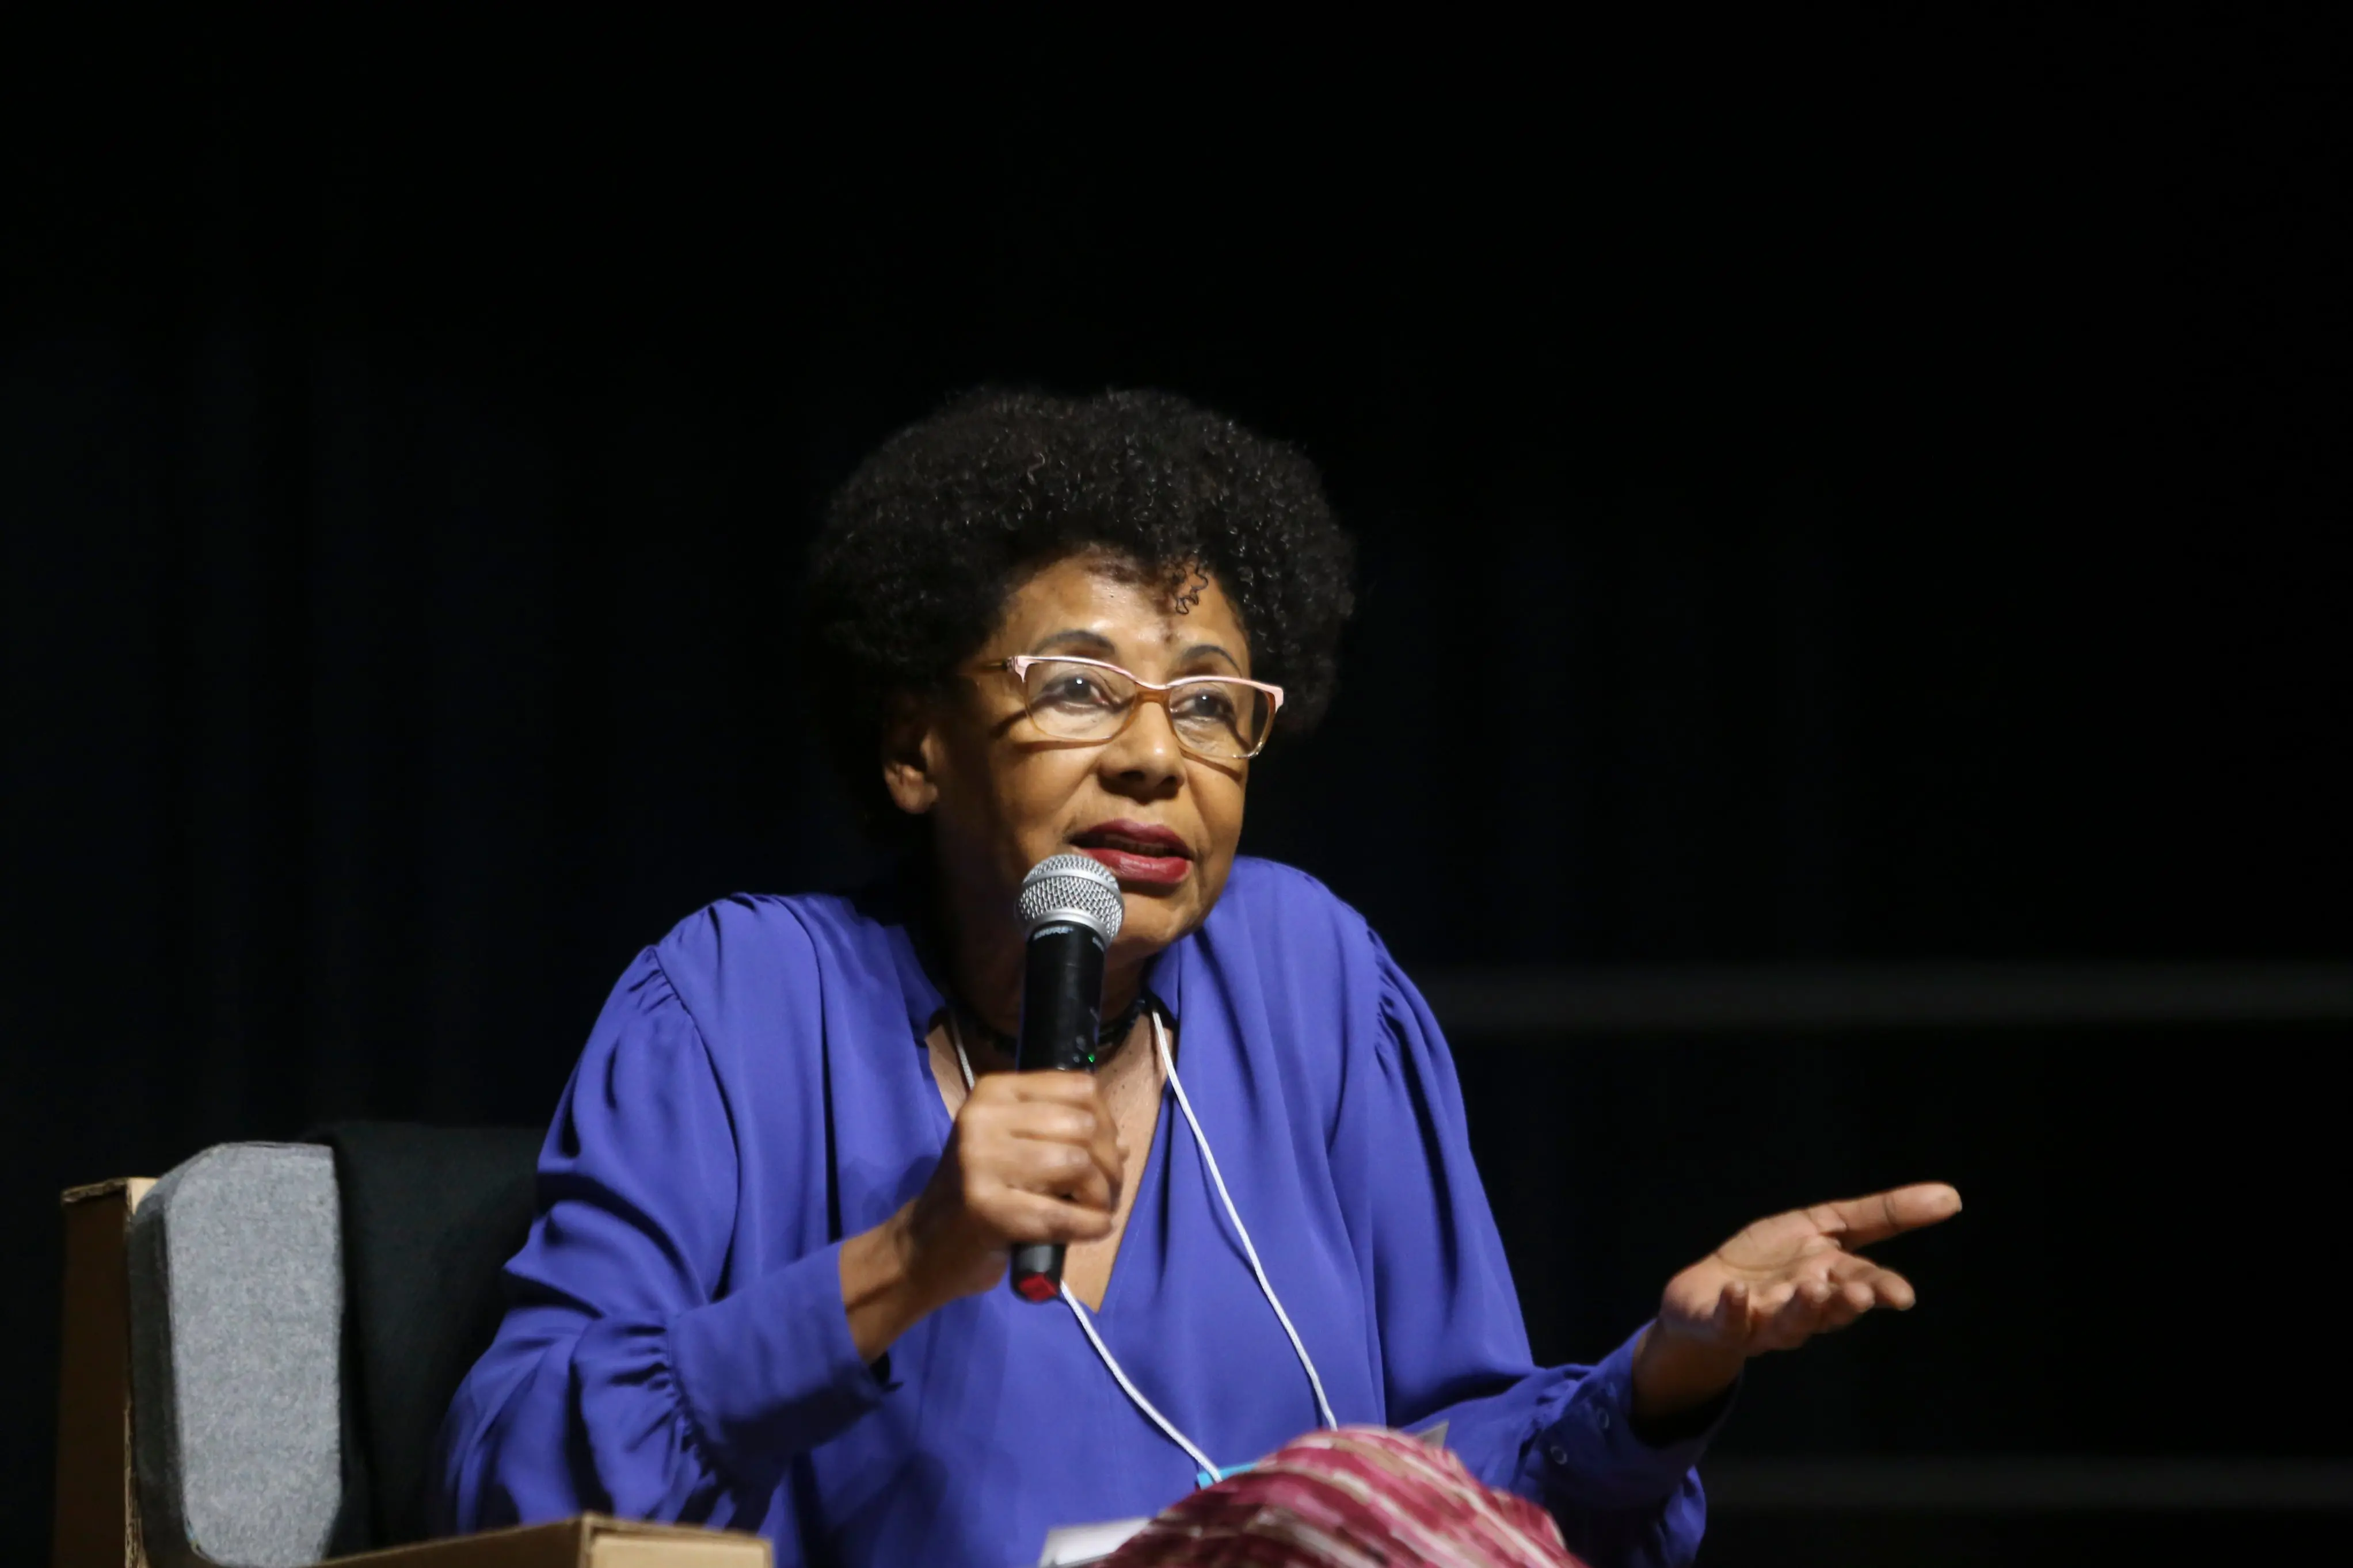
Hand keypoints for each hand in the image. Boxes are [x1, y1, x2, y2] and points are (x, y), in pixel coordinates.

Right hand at [841, 1071, 1125, 1357]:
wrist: (924, 1246)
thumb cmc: (980, 1194)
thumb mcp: (1017, 1151)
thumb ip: (1065, 1138)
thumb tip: (1123, 1145)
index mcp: (994, 1092)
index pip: (1079, 1088)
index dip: (1107, 1123)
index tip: (1105, 1153)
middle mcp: (983, 1118)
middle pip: (1083, 1126)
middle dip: (1110, 1165)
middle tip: (1105, 1193)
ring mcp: (979, 1161)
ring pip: (1076, 1163)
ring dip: (1102, 1196)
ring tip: (1097, 1212)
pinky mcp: (984, 1208)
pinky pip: (1060, 1214)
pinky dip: (1089, 1225)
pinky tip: (1094, 1230)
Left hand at [1631, 1183, 1962, 1423]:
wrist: (1705, 1295)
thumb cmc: (1772, 1262)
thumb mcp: (1824, 1226)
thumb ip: (1883, 1215)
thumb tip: (1952, 1196)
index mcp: (1830, 1279)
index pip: (1863, 1282)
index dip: (1882, 1289)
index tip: (1902, 1295)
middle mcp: (1802, 1305)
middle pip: (1830, 1308)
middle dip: (1845, 1303)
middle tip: (1860, 1294)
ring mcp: (1762, 1317)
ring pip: (1787, 1321)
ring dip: (1800, 1307)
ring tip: (1810, 1288)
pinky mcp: (1721, 1322)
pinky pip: (1728, 1321)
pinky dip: (1733, 1309)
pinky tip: (1736, 1292)